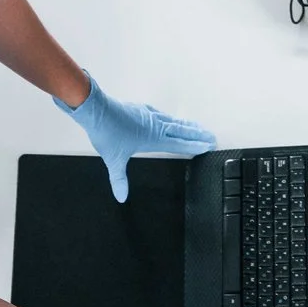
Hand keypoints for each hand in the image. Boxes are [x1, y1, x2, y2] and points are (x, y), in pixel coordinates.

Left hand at [64, 77, 216, 202]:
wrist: (96, 111)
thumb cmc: (106, 132)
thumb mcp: (113, 160)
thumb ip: (119, 179)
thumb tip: (121, 196)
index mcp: (153, 138)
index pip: (179, 144)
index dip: (194, 145)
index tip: (208, 145)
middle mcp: (154, 125)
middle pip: (181, 130)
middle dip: (197, 134)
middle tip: (211, 136)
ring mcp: (148, 115)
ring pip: (173, 121)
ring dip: (187, 125)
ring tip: (197, 127)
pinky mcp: (140, 109)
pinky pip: (161, 114)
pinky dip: (169, 118)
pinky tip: (168, 118)